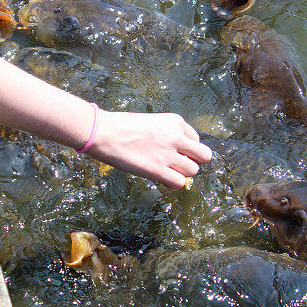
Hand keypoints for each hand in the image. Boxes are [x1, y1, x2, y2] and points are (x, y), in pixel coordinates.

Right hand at [87, 110, 211, 189]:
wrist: (103, 132)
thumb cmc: (122, 127)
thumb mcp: (152, 122)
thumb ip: (167, 134)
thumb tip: (177, 152)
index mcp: (175, 122)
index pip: (196, 140)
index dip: (186, 149)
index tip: (173, 152)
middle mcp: (176, 136)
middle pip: (203, 156)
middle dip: (193, 162)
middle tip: (178, 164)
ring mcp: (168, 154)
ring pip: (193, 171)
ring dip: (182, 174)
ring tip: (166, 171)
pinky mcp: (157, 169)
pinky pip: (180, 182)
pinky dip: (174, 184)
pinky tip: (163, 180)